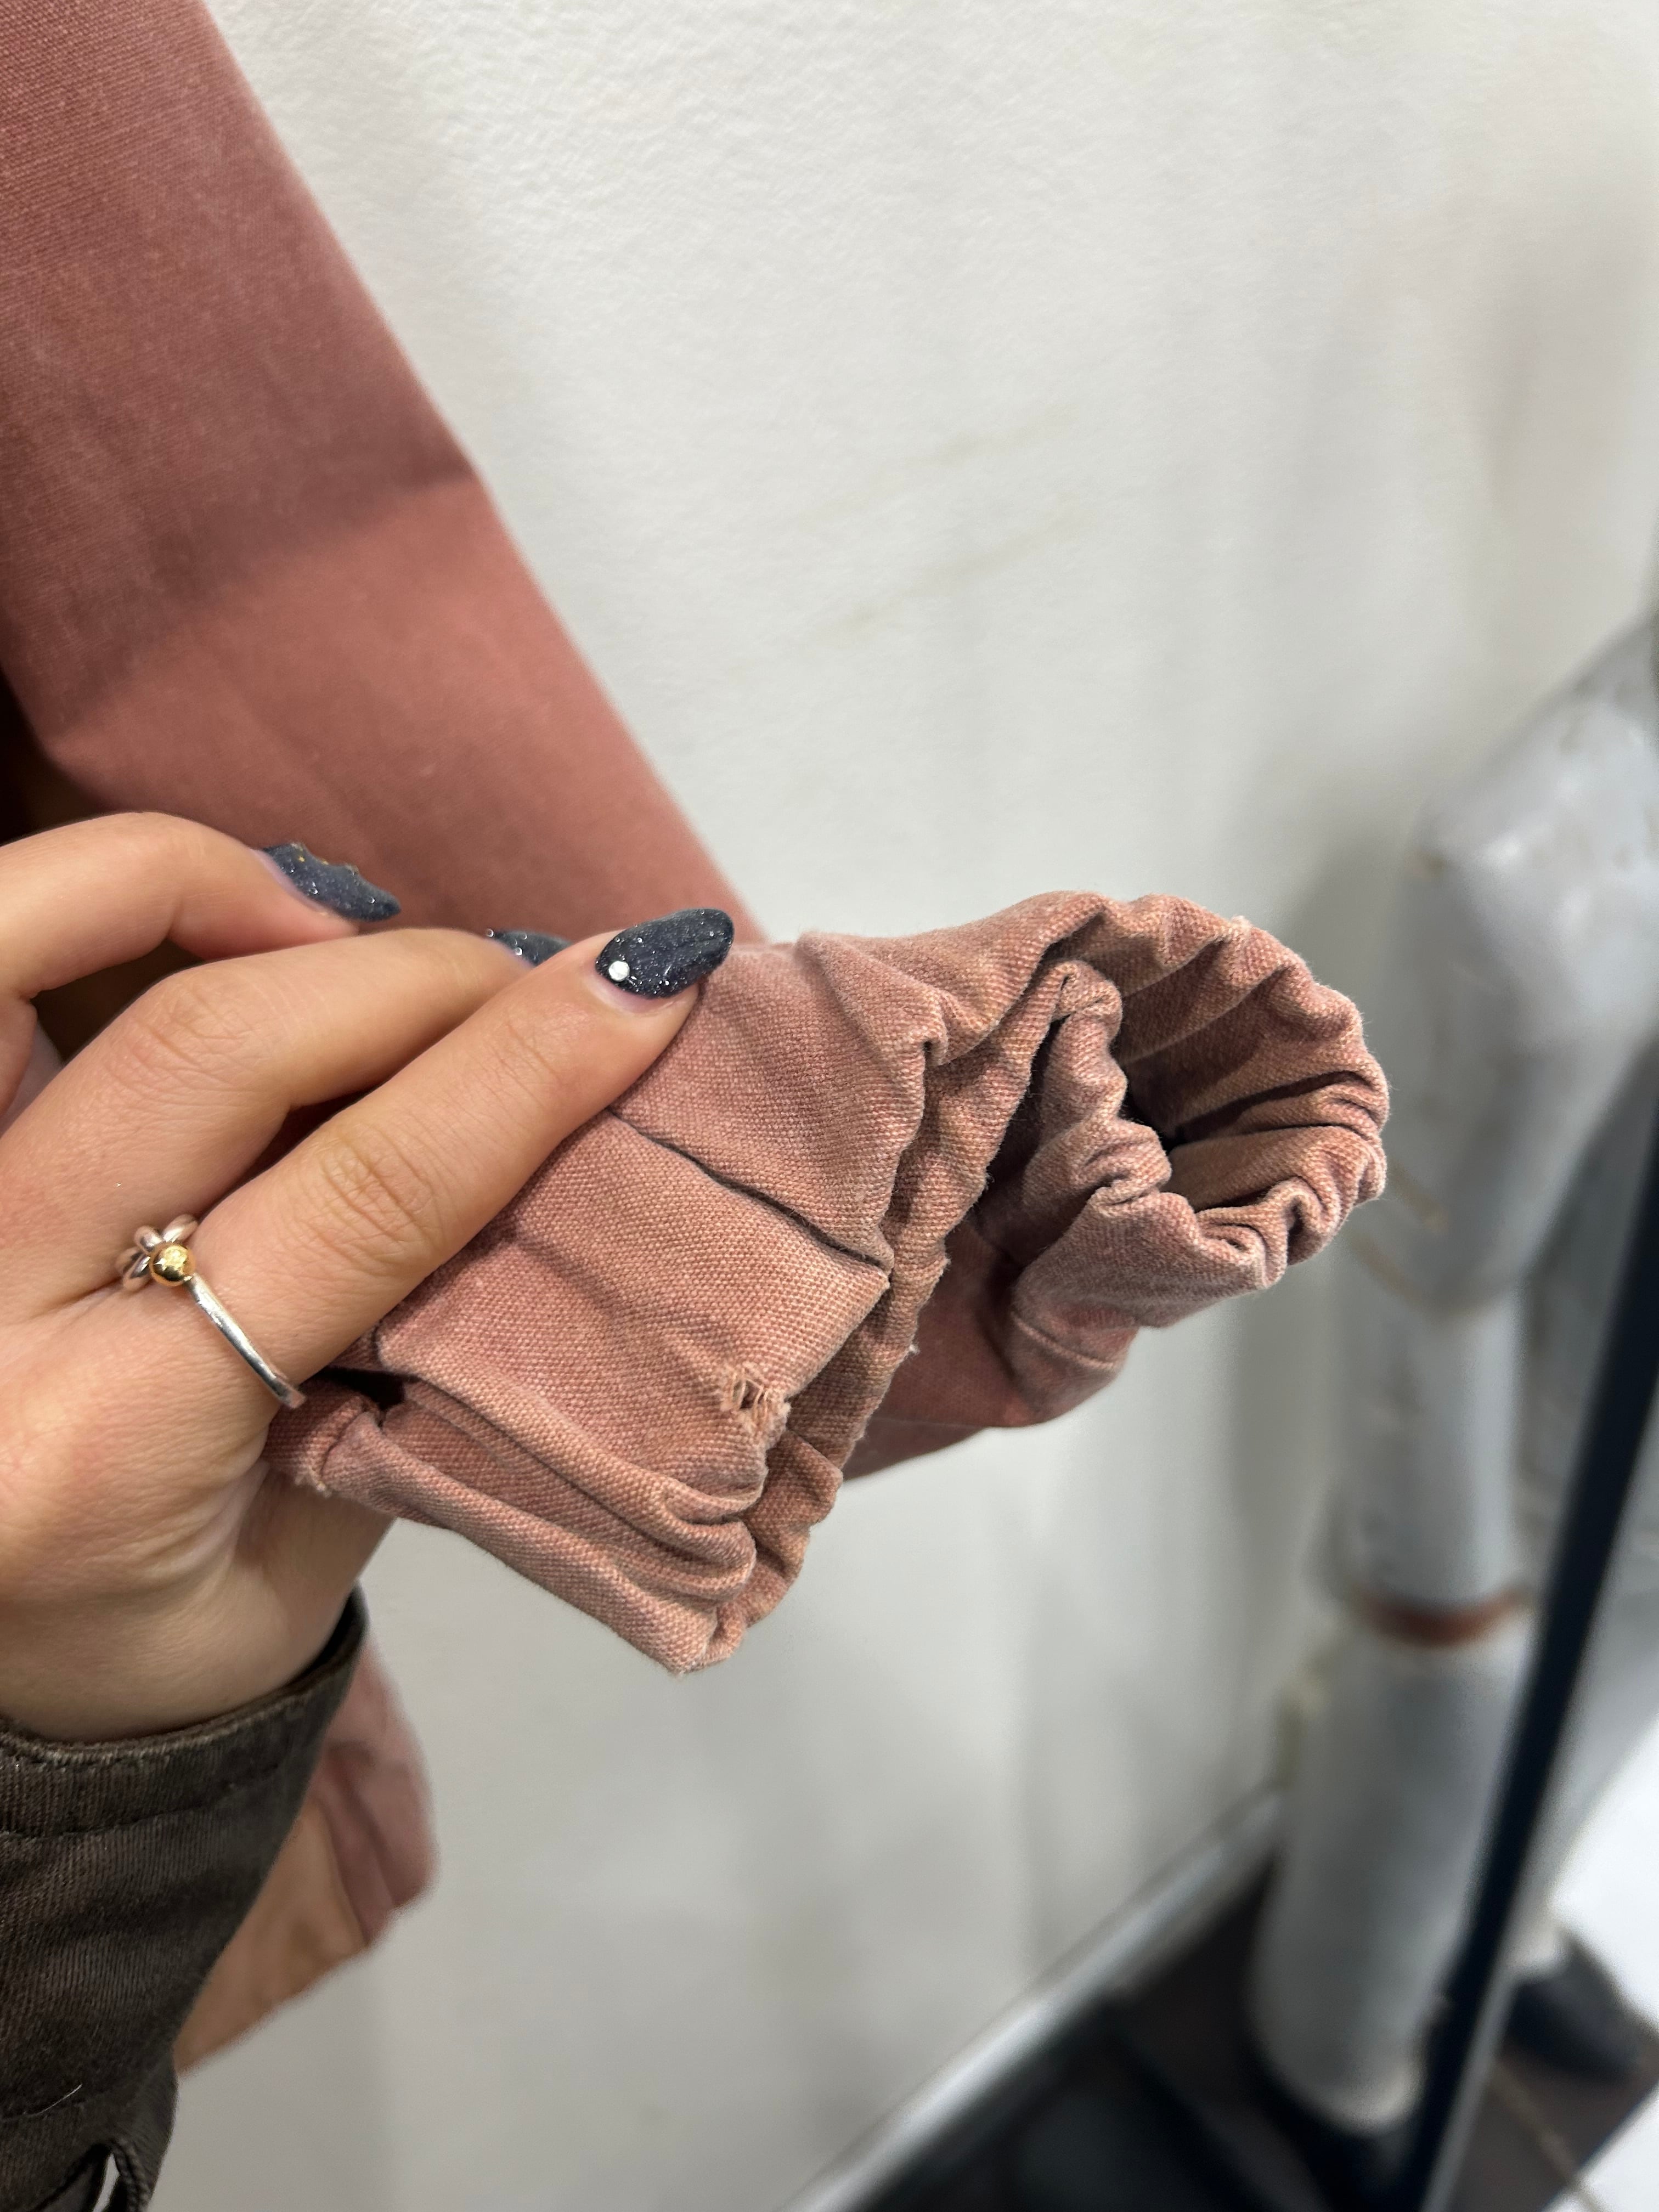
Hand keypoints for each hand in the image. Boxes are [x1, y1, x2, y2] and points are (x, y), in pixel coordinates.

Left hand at [0, 815, 701, 1738]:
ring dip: (224, 892)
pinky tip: (219, 916)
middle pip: (219, 1050)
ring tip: (348, 924)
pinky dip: (99, 895)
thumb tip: (538, 1145)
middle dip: (420, 979)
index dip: (519, 1073)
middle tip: (540, 979)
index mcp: (109, 1442)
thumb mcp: (306, 1568)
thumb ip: (405, 1381)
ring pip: (29, 949)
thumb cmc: (154, 1629)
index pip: (356, 1202)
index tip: (646, 984)